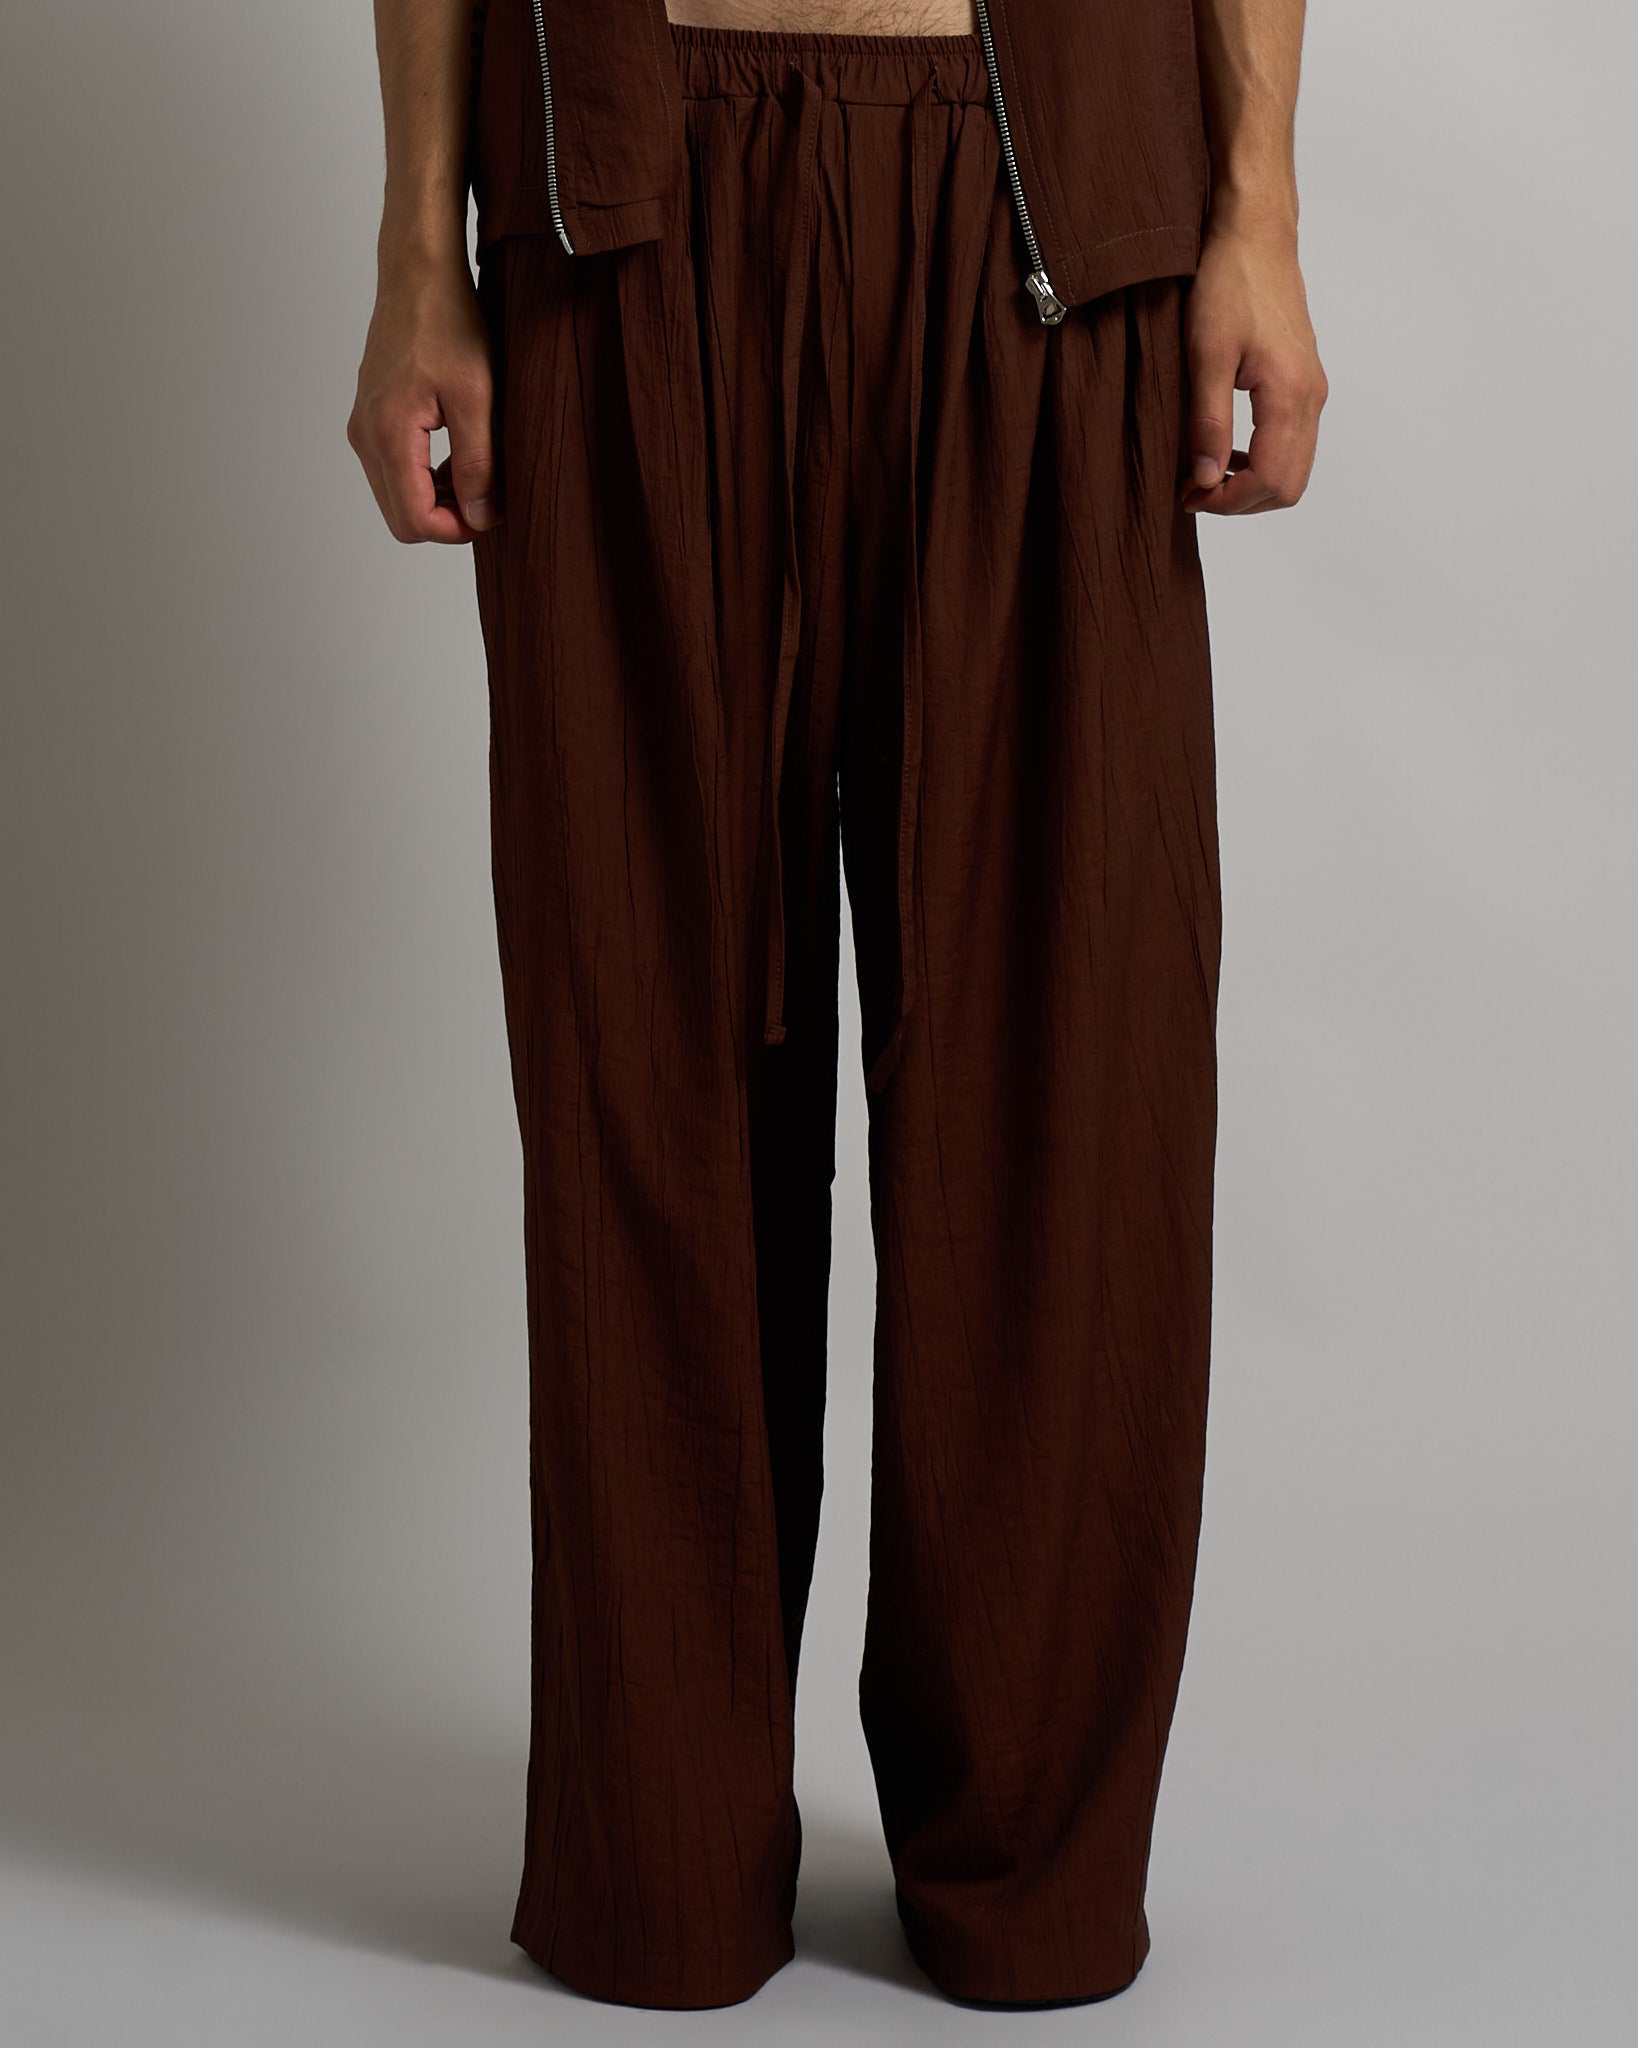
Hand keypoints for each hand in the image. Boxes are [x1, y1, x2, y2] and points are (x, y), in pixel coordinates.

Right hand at [347, 252, 499, 543]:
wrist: (418, 274)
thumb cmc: (449, 322)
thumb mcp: (477, 397)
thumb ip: (478, 463)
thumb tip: (480, 518)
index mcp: (389, 433)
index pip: (415, 519)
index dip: (456, 530)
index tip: (491, 513)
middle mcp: (366, 435)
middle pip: (401, 517)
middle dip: (446, 519)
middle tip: (488, 497)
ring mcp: (364, 425)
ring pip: (397, 496)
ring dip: (437, 498)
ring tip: (479, 473)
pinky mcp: (370, 416)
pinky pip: (394, 470)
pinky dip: (426, 477)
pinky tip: (458, 456)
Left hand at [1180, 217, 1327, 514]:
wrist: (1255, 236)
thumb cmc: (1229, 284)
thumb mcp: (1205, 356)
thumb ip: (1208, 422)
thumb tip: (1206, 479)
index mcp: (1290, 394)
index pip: (1271, 480)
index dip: (1228, 501)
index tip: (1189, 495)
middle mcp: (1311, 397)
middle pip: (1289, 485)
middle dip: (1241, 501)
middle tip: (1193, 491)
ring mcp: (1312, 390)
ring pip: (1294, 469)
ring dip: (1250, 484)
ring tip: (1203, 474)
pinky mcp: (1304, 383)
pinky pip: (1292, 443)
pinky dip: (1261, 461)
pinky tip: (1224, 451)